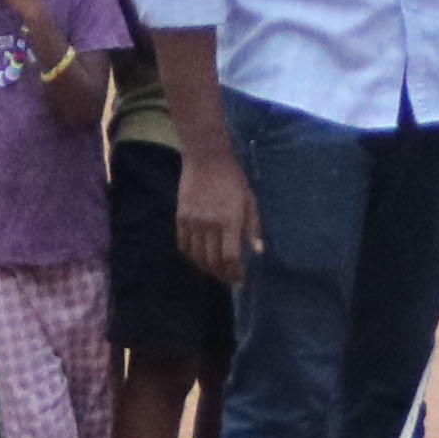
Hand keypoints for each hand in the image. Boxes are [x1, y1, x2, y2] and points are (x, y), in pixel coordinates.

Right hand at [175, 145, 252, 285]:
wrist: (206, 158)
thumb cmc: (233, 179)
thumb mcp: (250, 201)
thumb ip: (253, 227)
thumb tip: (258, 251)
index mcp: (230, 221)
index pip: (230, 257)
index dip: (234, 273)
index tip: (240, 280)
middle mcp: (210, 225)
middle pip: (212, 261)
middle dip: (221, 274)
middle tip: (228, 278)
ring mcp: (193, 222)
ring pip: (197, 256)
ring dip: (206, 268)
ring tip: (215, 271)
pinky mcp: (181, 217)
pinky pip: (183, 244)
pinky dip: (191, 255)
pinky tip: (199, 257)